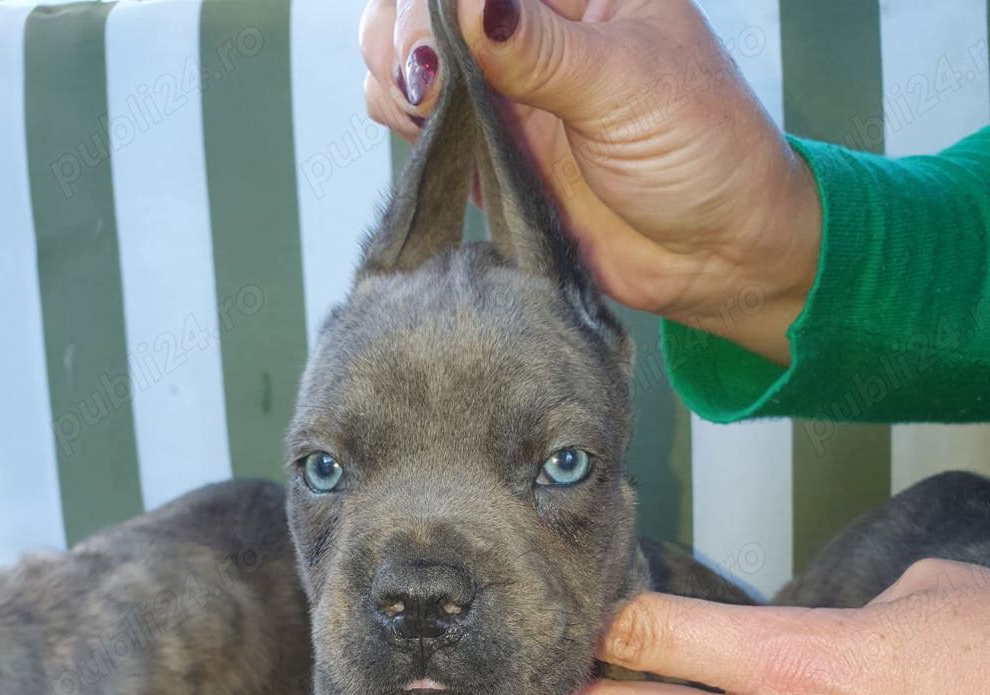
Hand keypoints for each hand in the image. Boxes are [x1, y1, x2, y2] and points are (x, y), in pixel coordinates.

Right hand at [359, 0, 820, 362]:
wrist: (715, 255)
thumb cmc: (702, 154)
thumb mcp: (627, 88)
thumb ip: (541, 52)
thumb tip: (471, 4)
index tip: (440, 41)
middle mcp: (533, 28)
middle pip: (429, 3)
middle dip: (406, 29)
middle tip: (424, 82)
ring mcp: (506, 88)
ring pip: (410, 53)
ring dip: (393, 70)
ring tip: (421, 107)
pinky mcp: (490, 150)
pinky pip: (419, 121)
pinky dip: (401, 119)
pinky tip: (423, 133)